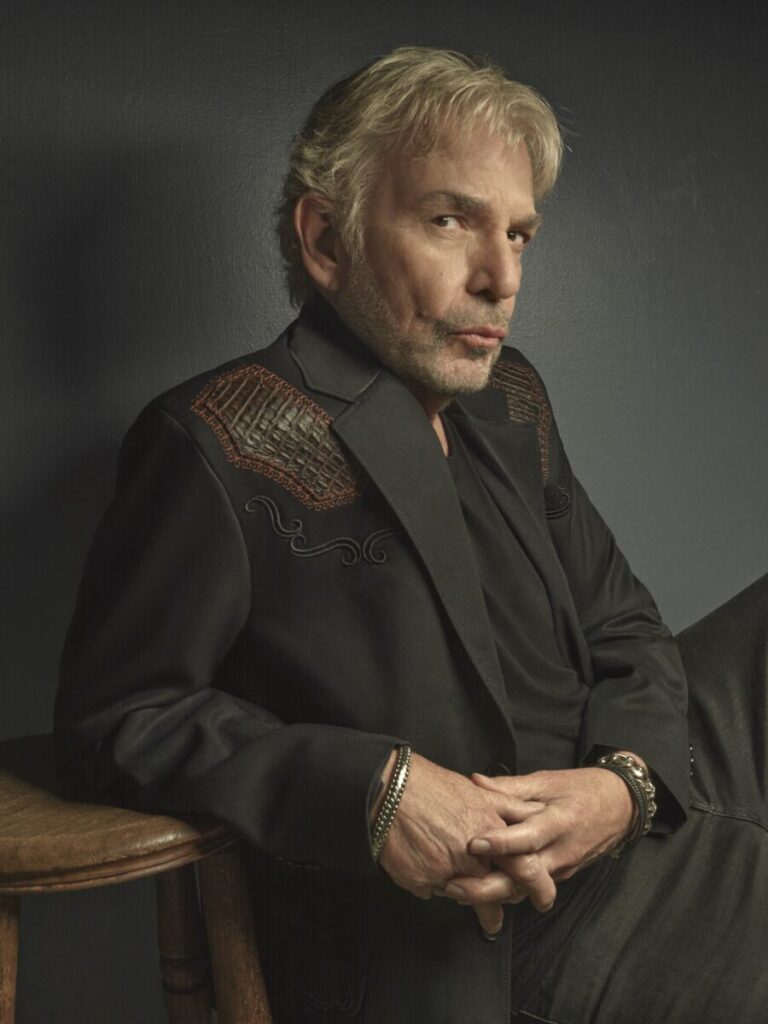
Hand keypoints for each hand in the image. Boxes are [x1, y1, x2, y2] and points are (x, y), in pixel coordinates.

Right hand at [376, 753, 544, 902]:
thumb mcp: (476, 792)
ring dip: (460, 894)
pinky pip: (430, 890)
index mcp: (491, 833)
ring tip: (453, 893)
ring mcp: (445, 872)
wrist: (387, 788)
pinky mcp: (421, 881)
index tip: (541, 898)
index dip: (538, 886)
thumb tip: (531, 815)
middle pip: (494, 892)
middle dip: (496, 910)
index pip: (526, 868)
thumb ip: (506, 807)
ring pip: (460, 895)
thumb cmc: (429, 784)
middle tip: (495, 921)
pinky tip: (422, 863)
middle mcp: (471, 857)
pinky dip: (429, 880)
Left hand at [438, 766, 633, 926]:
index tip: (473, 843)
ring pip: (525, 890)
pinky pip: (530, 888)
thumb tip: (475, 781)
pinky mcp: (560, 876)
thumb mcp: (548, 781)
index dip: (501, 843)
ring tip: (457, 891)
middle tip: (453, 886)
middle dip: (487, 887)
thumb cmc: (583, 789)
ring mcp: (561, 868)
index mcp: (558, 822)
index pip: (528, 837)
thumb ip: (510, 786)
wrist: (621, 807)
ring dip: (492, 894)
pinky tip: (480, 890)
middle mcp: (561, 851)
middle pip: (523, 878)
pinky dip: (506, 891)